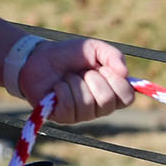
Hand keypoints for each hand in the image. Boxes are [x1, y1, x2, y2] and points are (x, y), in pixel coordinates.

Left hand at [18, 37, 134, 123]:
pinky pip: (69, 106)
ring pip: (86, 104)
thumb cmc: (68, 55)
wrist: (38, 57)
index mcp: (112, 93)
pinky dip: (61, 90)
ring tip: (66, 77)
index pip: (128, 97)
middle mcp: (99, 108)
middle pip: (107, 101)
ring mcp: (82, 115)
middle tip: (81, 72)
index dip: (116, 81)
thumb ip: (113, 55)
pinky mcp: (63, 117)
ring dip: (74, 83)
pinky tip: (56, 87)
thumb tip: (124, 72)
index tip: (102, 68)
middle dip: (92, 79)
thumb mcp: (93, 48)